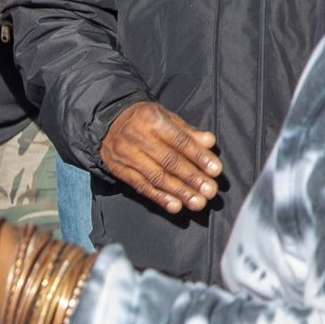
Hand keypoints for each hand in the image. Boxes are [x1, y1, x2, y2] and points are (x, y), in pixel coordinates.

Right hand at [99, 99, 222, 215]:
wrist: (108, 123)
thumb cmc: (144, 120)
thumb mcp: (166, 117)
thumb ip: (188, 132)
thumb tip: (209, 142)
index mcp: (152, 119)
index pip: (179, 141)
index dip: (199, 157)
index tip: (216, 170)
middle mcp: (137, 137)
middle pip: (169, 161)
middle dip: (192, 178)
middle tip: (210, 191)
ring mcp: (127, 155)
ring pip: (156, 177)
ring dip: (179, 192)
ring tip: (197, 202)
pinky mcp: (120, 170)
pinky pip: (142, 186)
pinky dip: (160, 198)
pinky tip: (175, 206)